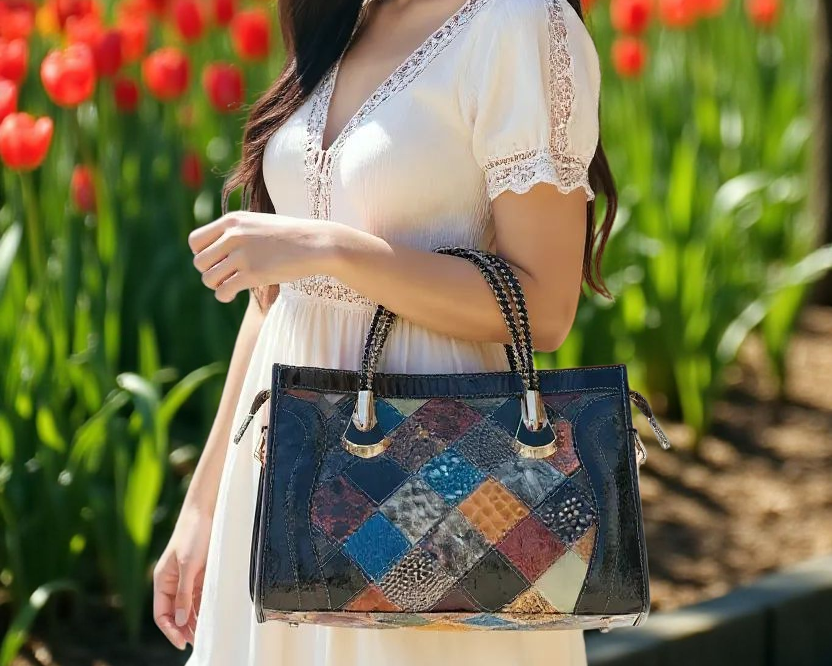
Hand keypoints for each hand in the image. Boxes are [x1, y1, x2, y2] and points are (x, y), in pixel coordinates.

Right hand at [153, 504, 212, 649]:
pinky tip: (210, 617)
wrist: (206, 512)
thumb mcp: (188, 565)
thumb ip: (184, 593)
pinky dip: (203, 608)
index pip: (161, 614)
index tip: (181, 643)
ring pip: (188, 607)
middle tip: (198, 641)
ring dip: (194, 621)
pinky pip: (200, 597)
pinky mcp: (200, 574)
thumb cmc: (193, 535)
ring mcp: (187, 579)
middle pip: (175, 614)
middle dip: (184, 629)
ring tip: (205, 634)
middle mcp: (172, 583)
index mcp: (162, 581)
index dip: (169, 630)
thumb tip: (180, 620)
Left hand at [188, 211, 336, 301]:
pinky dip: (224, 296)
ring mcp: (243, 255)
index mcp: (232, 220)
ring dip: (217, 285)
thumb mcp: (258, 224)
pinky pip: (223, 290)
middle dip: (210, 272)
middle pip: (199, 262)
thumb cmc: (290, 236)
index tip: (217, 260)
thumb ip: (235, 232)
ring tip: (231, 284)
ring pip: (208, 278)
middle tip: (225, 275)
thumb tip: (214, 251)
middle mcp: (233, 235)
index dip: (202, 254)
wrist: (317, 243)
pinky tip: (233, 295)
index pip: (195, 240)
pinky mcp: (253, 274)